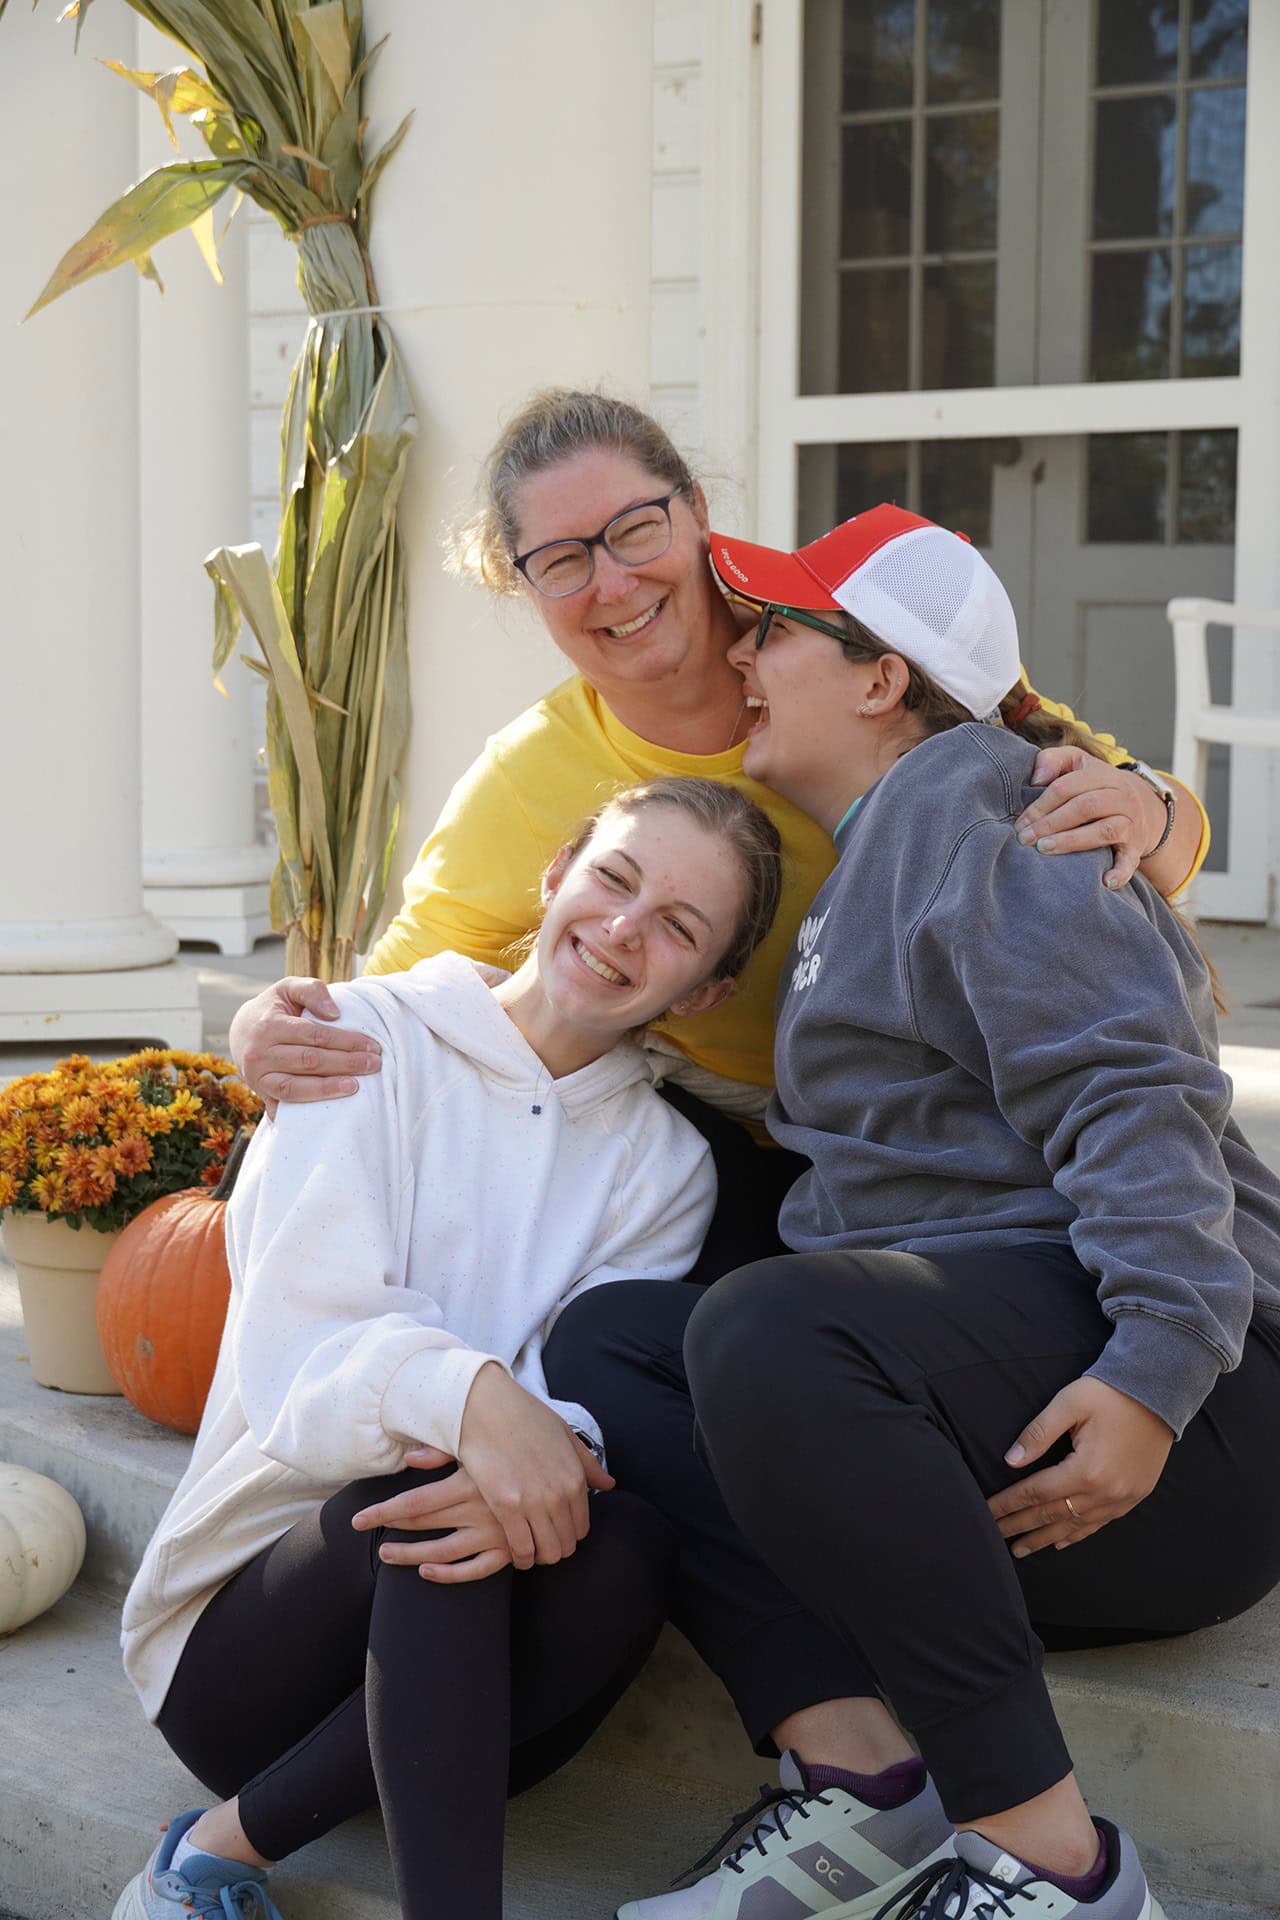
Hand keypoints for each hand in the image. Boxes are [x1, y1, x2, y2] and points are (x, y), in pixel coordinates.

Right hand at [229, 978, 381, 1109]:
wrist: (240, 1031)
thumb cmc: (274, 1008)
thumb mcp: (289, 988)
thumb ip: (312, 991)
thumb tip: (335, 1013)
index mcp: (269, 1025)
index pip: (315, 1035)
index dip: (347, 1041)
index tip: (372, 1046)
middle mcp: (260, 1053)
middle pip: (310, 1061)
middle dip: (346, 1063)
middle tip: (374, 1065)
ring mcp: (258, 1077)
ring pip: (295, 1088)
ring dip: (327, 1089)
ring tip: (355, 1087)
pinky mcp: (260, 1094)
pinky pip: (283, 1105)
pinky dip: (302, 1111)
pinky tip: (326, 1113)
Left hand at [354, 1448, 515, 1584]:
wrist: (566, 1468)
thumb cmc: (517, 1448)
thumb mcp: (481, 1445)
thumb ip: (442, 1452)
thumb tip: (408, 1457)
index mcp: (470, 1482)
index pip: (414, 1502)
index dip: (383, 1512)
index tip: (358, 1520)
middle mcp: (479, 1509)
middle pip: (424, 1526)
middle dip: (391, 1531)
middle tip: (369, 1536)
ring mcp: (494, 1533)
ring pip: (443, 1553)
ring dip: (411, 1556)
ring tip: (388, 1555)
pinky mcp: (510, 1550)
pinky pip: (474, 1571)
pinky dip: (448, 1575)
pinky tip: (428, 1572)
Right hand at [456, 1364, 614, 1571]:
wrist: (488, 1406)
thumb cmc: (525, 1417)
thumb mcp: (565, 1435)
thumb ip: (588, 1464)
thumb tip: (609, 1484)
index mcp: (575, 1477)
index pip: (582, 1527)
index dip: (569, 1535)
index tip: (556, 1532)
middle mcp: (559, 1493)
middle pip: (566, 1544)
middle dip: (555, 1549)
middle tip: (541, 1545)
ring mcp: (534, 1501)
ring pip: (546, 1552)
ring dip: (538, 1556)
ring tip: (528, 1550)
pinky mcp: (506, 1506)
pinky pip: (521, 1548)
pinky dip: (520, 1557)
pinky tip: (514, 1552)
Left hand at [988, 1376, 1173, 1556]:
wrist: (1158, 1393)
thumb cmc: (1109, 1394)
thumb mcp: (1069, 1403)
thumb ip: (1038, 1434)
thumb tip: (1011, 1461)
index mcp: (1085, 1470)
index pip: (1036, 1492)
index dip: (1008, 1504)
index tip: (986, 1512)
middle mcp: (1104, 1492)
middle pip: (1052, 1515)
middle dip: (1020, 1526)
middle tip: (994, 1535)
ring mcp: (1122, 1499)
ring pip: (1074, 1526)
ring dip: (1045, 1538)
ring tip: (1020, 1549)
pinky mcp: (1134, 1497)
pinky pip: (1099, 1524)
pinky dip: (1077, 1534)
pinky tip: (1061, 1541)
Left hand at [1015, 748, 1167, 889]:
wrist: (1143, 805)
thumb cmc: (1096, 785)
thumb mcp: (1078, 763)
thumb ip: (1054, 760)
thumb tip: (1035, 778)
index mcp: (1103, 775)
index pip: (1068, 787)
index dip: (1041, 805)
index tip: (1021, 822)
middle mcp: (1121, 797)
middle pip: (1085, 807)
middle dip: (1051, 823)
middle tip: (1026, 839)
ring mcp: (1131, 823)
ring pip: (1104, 830)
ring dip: (1072, 841)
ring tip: (1044, 849)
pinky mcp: (1136, 848)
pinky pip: (1130, 860)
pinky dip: (1120, 872)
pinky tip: (1104, 882)